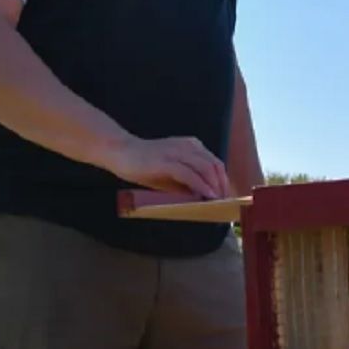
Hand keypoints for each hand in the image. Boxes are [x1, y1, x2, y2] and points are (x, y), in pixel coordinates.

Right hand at [101, 135, 231, 199]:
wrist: (120, 152)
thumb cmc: (144, 164)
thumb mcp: (170, 174)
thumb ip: (186, 183)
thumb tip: (203, 198)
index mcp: (191, 146)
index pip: (215, 163)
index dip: (223, 181)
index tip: (227, 197)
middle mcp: (188, 146)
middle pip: (214, 166)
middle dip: (222, 185)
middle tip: (225, 203)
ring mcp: (177, 152)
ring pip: (206, 169)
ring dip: (214, 187)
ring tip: (218, 202)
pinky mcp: (167, 161)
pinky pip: (189, 174)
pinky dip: (201, 186)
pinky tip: (206, 197)